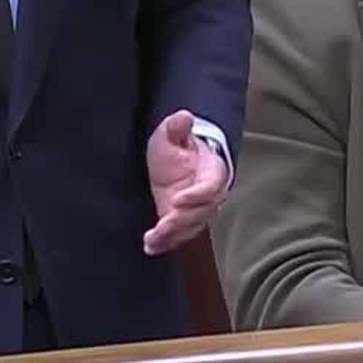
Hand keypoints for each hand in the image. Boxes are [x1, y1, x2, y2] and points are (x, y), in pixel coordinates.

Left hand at [143, 110, 228, 255]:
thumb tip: (184, 116)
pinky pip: (177, 235)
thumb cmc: (177, 143)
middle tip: (165, 223)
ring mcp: (195, 209)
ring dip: (173, 235)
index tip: (177, 199)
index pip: (211, 187)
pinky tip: (150, 246)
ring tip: (154, 238)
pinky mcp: (181, 220)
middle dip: (183, 220)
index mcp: (212, 171)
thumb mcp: (172, 131)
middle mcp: (208, 195)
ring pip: (190, 227)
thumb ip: (178, 126)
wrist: (174, 157)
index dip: (197, 195)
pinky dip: (165, 243)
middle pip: (202, 212)